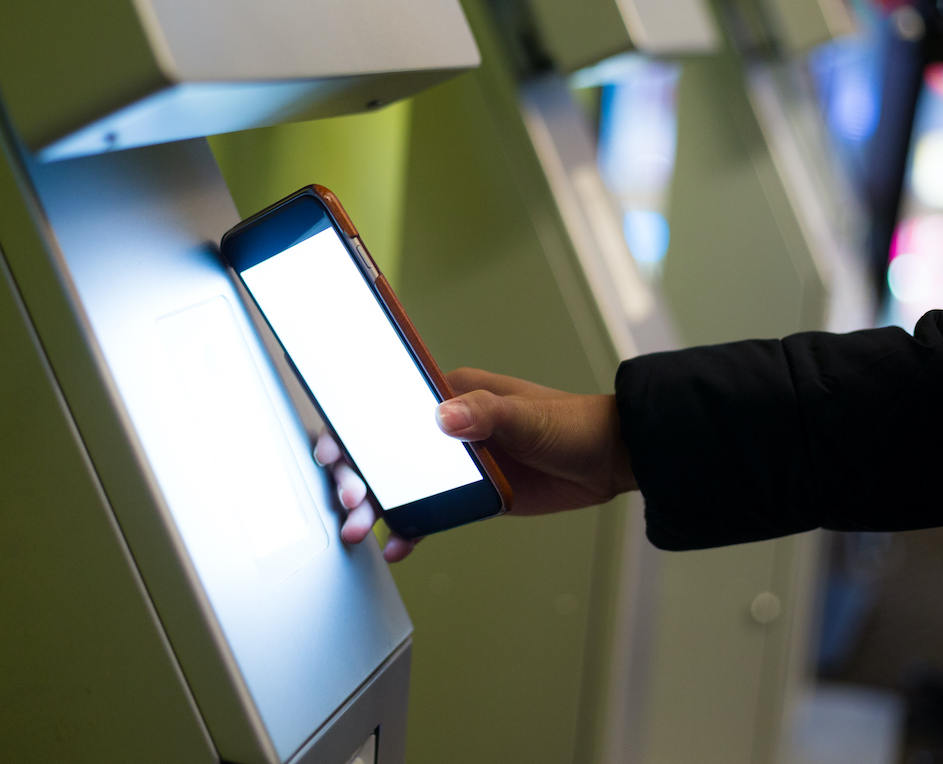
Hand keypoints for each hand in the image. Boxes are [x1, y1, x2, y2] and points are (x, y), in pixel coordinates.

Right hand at [316, 367, 635, 561]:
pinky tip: (395, 547)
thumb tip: (445, 415)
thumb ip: (486, 414)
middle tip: (351, 502)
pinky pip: (429, 513)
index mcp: (450, 395)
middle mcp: (444, 428)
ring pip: (400, 485)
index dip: (353, 426)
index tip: (334, 450)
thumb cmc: (571, 425)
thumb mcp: (528, 417)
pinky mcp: (468, 495)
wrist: (608, 463)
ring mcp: (454, 464)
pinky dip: (409, 531)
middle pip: (383, 450)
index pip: (387, 406)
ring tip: (358, 533)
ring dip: (375, 507)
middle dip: (358, 475)